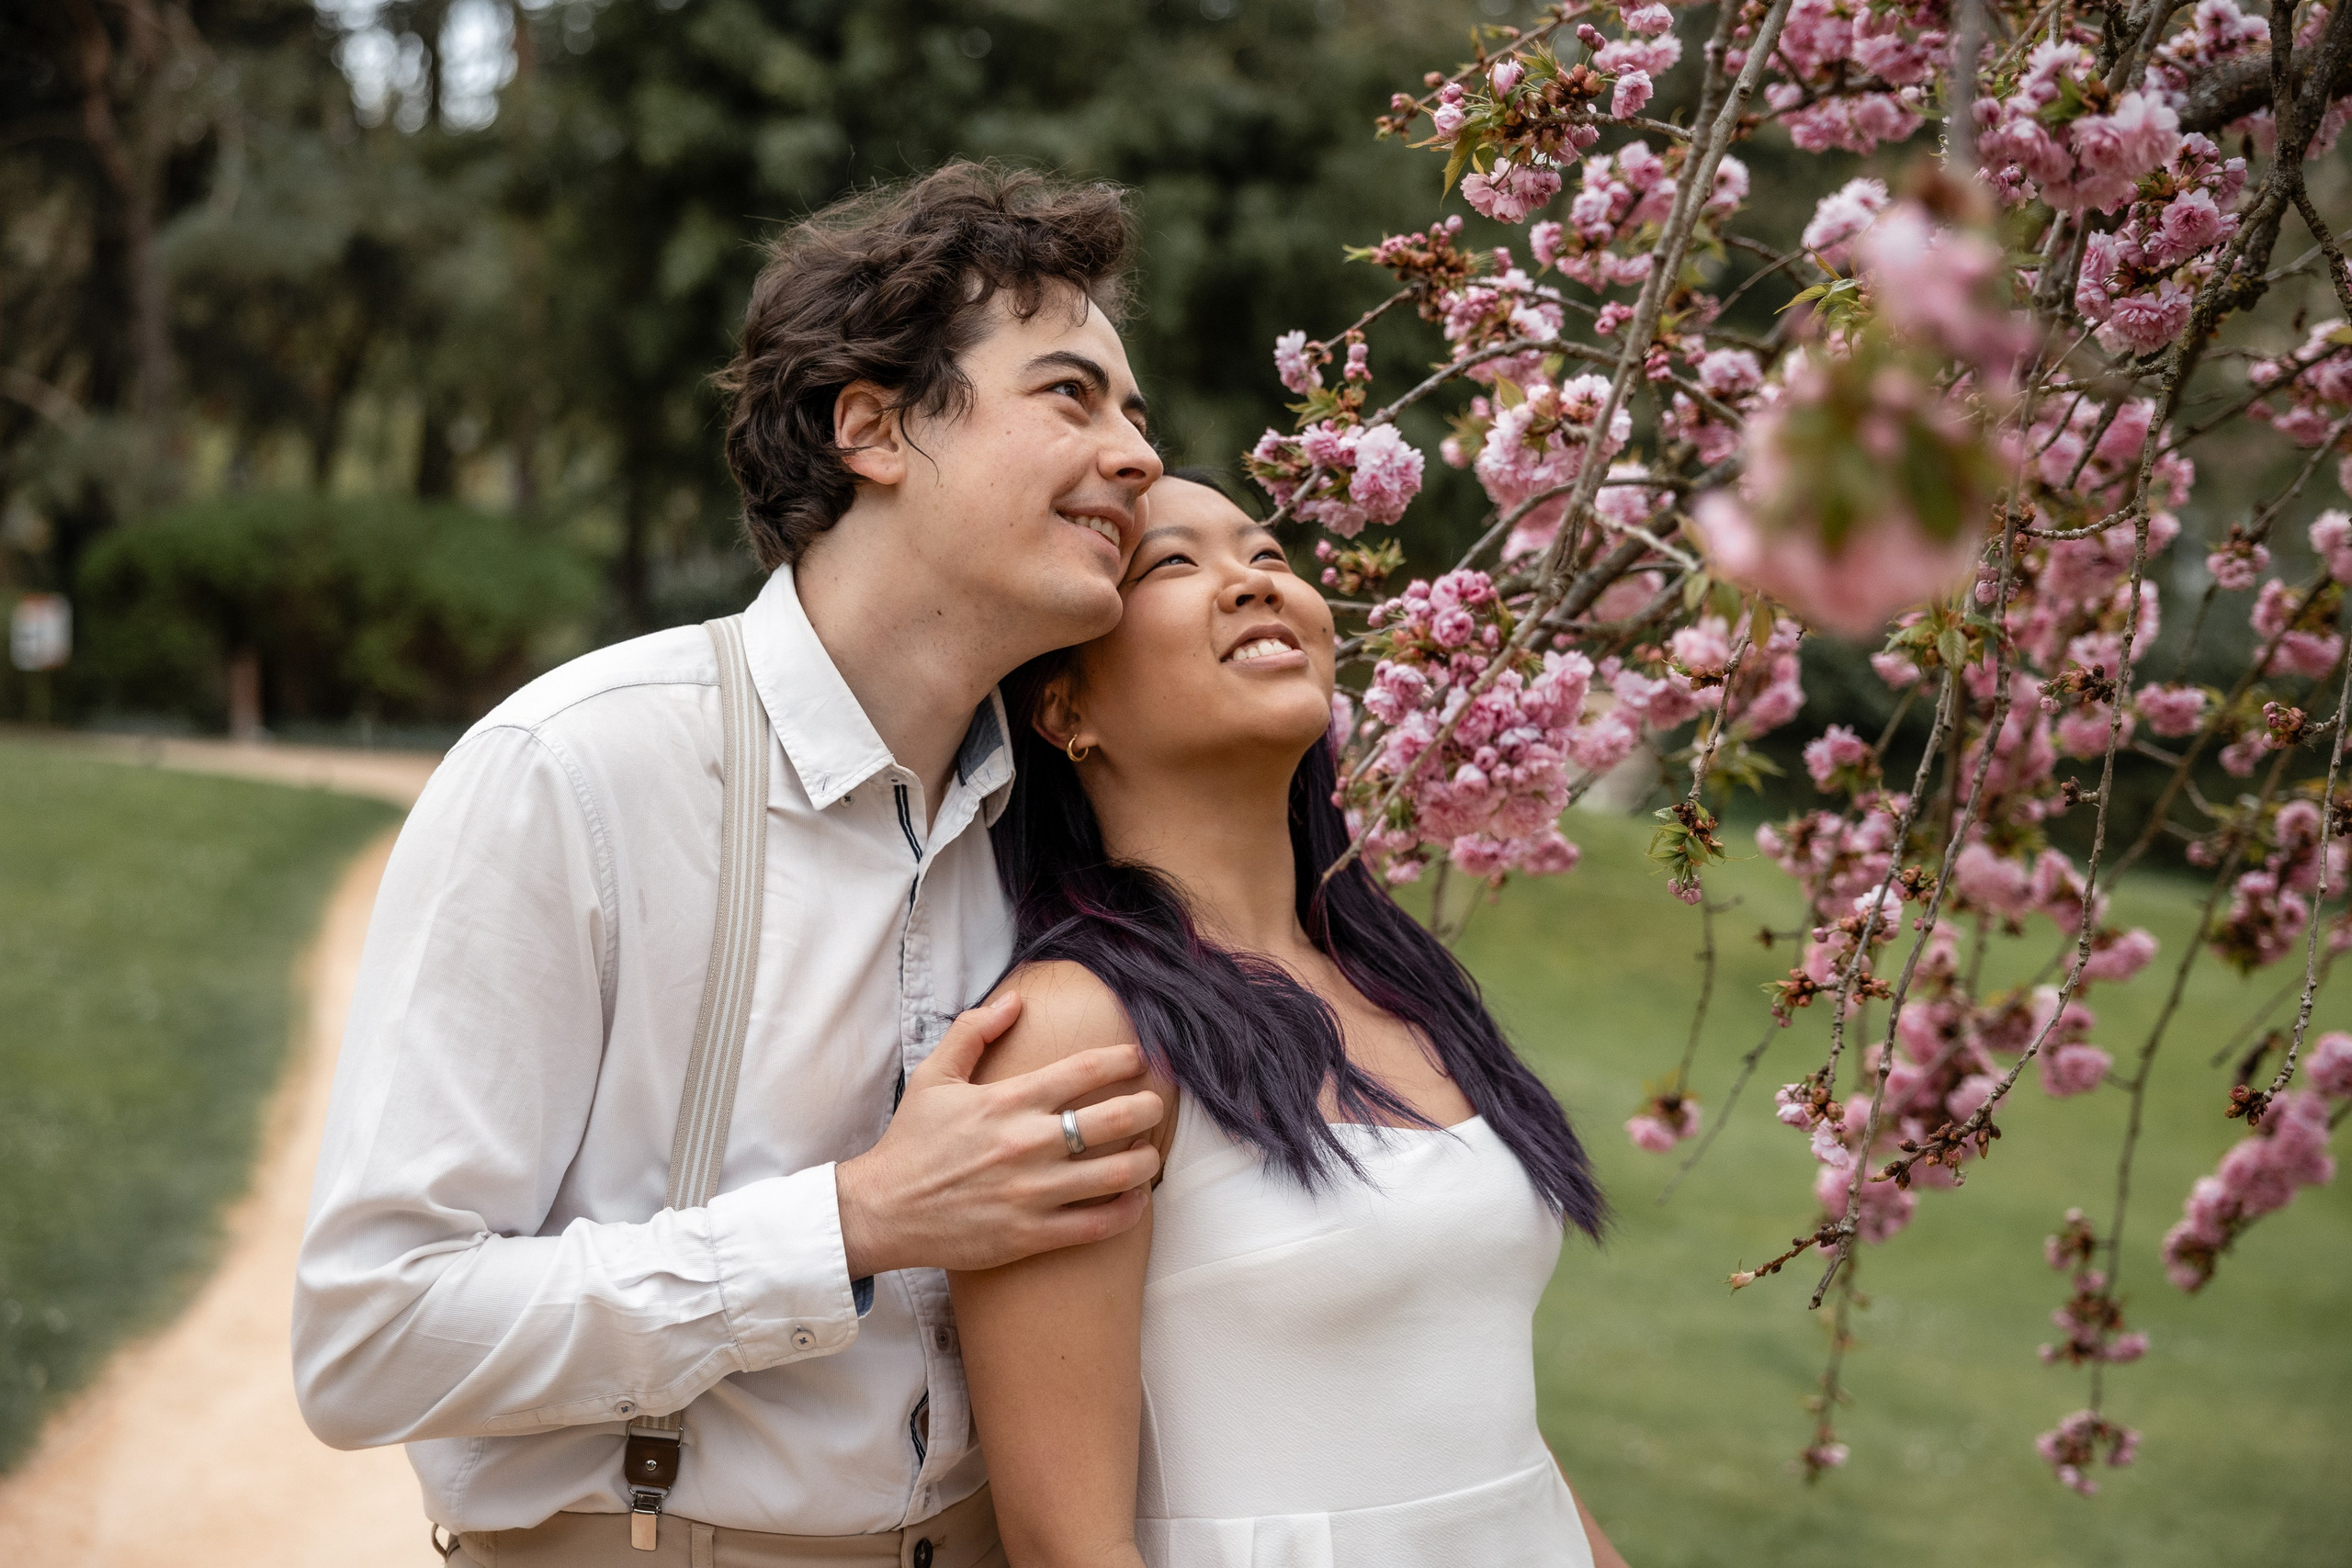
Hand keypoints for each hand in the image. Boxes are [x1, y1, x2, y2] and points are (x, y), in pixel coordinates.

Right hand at [835, 993, 1164, 1276]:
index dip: (1122, 1060)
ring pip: (1116, 1174)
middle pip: (1114, 1120)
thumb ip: (974, 1031)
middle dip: (1148, 1107)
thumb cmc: (911, 1142)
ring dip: (1146, 1160)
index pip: (1084, 1070)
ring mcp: (1031, 1192)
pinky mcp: (1030, 1235)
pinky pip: (1097, 1225)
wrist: (883, 1211)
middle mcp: (1026, 1143)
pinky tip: (1135, 1199)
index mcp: (1008, 1101)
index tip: (1138, 1059)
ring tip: (1150, 1152)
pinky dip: (1128, 1210)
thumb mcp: (933, 1075)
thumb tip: (1016, 999)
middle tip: (1155, 1105)